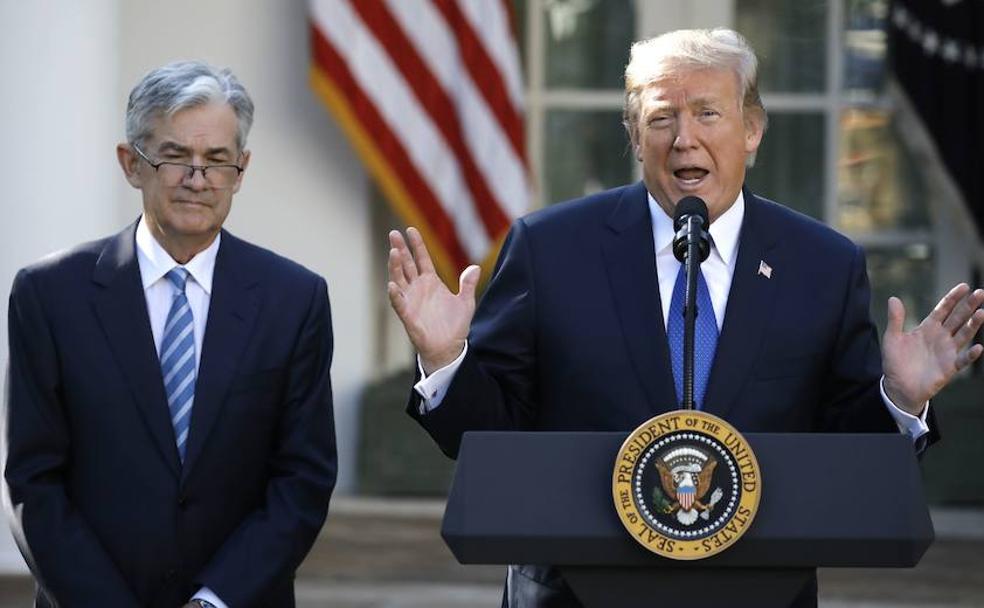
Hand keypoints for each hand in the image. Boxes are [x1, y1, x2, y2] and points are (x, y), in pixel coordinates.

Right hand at [387, 227, 480, 373]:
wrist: (449, 348)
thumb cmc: (455, 326)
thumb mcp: (466, 302)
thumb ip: (468, 285)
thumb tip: (476, 268)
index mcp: (431, 282)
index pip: (422, 259)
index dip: (417, 245)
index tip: (410, 229)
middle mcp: (418, 288)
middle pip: (406, 264)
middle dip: (400, 249)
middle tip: (393, 234)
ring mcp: (411, 301)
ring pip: (399, 279)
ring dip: (395, 266)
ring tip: (394, 252)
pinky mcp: (408, 316)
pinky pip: (399, 303)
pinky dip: (395, 295)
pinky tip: (393, 285)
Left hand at [882, 283, 983, 414]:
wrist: (898, 387)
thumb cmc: (895, 362)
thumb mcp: (892, 339)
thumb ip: (895, 319)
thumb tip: (893, 298)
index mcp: (928, 328)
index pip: (943, 309)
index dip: (953, 298)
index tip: (964, 286)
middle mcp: (941, 337)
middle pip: (958, 318)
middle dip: (969, 306)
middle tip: (980, 293)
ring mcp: (947, 351)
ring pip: (964, 335)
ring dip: (973, 325)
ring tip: (982, 313)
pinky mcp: (949, 368)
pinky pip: (963, 360)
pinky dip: (971, 355)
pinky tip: (978, 347)